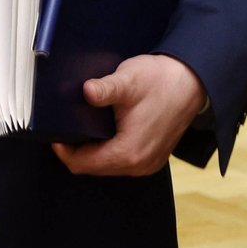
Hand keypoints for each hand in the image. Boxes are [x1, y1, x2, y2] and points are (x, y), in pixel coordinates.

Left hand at [52, 54, 206, 176]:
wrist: (192, 80)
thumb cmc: (161, 80)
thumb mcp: (128, 80)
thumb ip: (105, 89)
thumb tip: (86, 91)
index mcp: (130, 152)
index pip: (83, 164)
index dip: (64, 150)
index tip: (54, 132)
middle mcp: (139, 165)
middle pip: (93, 167)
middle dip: (76, 150)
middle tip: (66, 126)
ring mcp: (147, 163)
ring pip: (107, 165)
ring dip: (92, 150)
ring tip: (82, 126)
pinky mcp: (152, 156)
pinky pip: (121, 160)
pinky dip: (108, 148)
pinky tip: (103, 129)